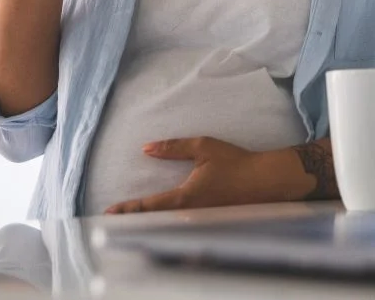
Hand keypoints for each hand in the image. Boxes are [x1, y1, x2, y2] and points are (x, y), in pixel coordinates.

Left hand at [105, 137, 320, 214]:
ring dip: (150, 224)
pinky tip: (161, 222)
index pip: (149, 206)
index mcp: (184, 198)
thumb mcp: (202, 148)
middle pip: (155, 222)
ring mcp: (200, 223)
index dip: (127, 208)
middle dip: (133, 222)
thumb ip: (173, 148)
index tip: (108, 212)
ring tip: (130, 221)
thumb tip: (146, 149)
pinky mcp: (209, 223)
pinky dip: (167, 225)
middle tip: (112, 220)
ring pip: (169, 227)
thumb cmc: (234, 162)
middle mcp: (189, 215)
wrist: (265, 180)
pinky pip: (183, 226)